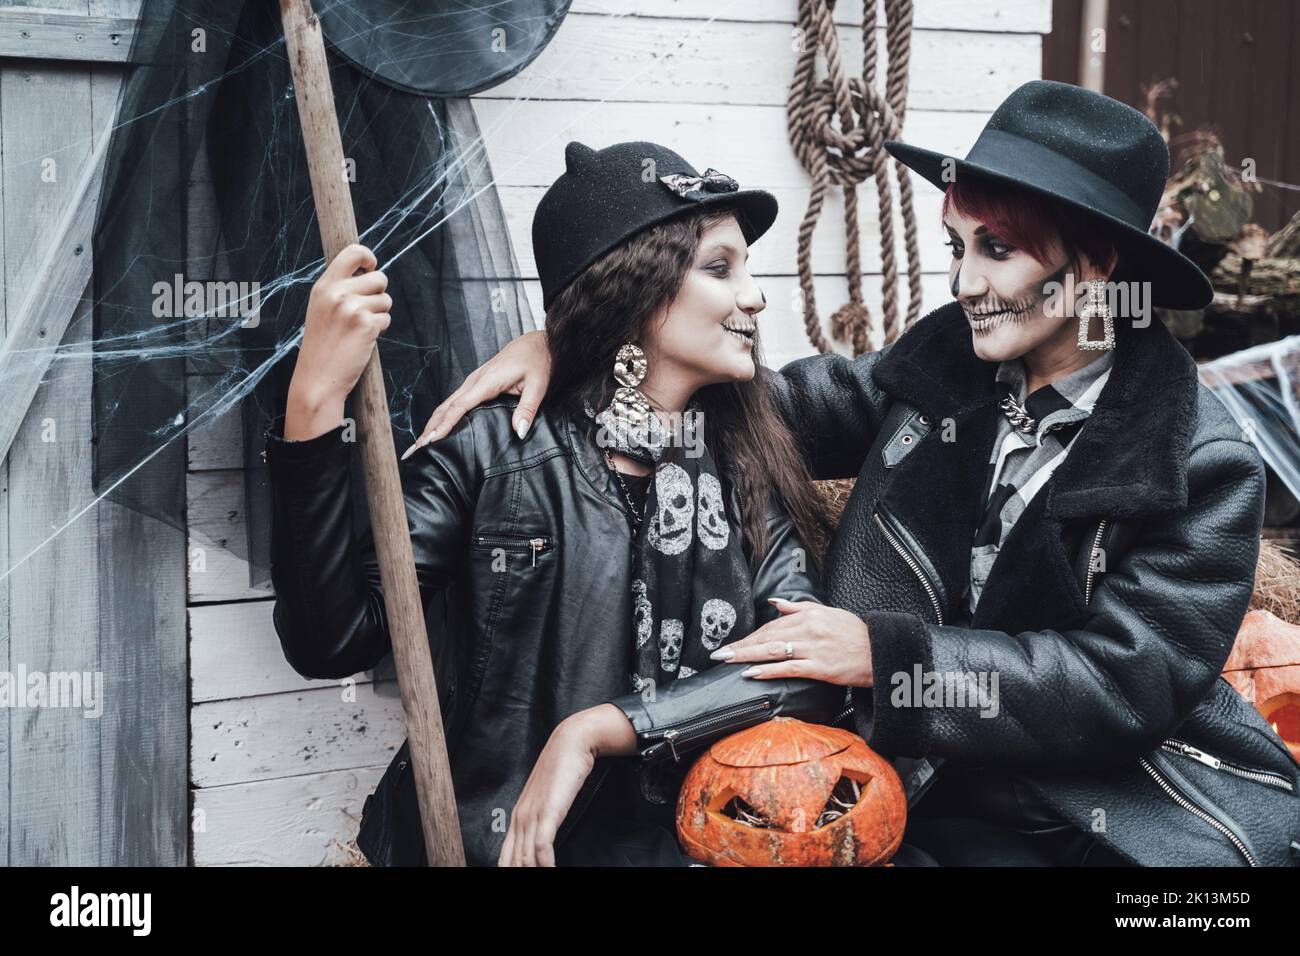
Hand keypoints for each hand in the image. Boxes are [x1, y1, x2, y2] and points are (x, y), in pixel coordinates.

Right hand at [284, 243, 390, 439]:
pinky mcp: (367, 325)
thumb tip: (369, 273)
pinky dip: (379, 329)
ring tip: (359, 329)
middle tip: (364, 312)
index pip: (352, 252)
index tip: (371, 266)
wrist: (318, 379)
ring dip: (379, 314)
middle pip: (379, 278)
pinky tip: (362, 340)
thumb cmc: (323, 346)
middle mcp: (337, 294)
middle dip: (379, 294)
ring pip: (386, 300)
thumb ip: (339, 289)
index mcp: (324, 286)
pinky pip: (386, 318)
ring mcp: (352, 308)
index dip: (368, 256)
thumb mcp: (322, 309)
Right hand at [402, 328, 550, 458]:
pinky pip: (453, 402)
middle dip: (429, 428)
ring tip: (419, 444)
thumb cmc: (538, 362)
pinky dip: (441, 417)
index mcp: (487, 381)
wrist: (537, 344)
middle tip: (415, 450)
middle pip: (445, 407)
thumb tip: (519, 432)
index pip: (459, 406)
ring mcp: (472, 382)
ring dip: (431, 424)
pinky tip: (436, 429)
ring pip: (446, 405)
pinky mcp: (475, 385)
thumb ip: (528, 409)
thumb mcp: (539, 385)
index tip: (430, 441)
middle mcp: (474, 381)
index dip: (444, 425)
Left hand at [498, 704, 634, 866]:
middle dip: (520, 876)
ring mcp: (532, 814)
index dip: (508, 872)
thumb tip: (544, 843)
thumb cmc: (563, 770)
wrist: (571, 743)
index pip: (505, 857)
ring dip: (535, 873)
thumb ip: (543, 819)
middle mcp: (520, 818)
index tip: (515, 880)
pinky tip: (551, 870)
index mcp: (518, 817)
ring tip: (547, 878)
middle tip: (531, 889)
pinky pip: (541, 846)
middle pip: (512, 862)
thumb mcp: (549, 799)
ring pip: (524, 859)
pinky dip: (546, 864)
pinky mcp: (547, 811)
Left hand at [709, 598, 873, 687]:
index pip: (772, 626)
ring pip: (773, 651)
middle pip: (768, 637)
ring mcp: (814, 649)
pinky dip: (768, 670)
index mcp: (809, 615)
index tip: (734, 644)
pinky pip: (788, 669)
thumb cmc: (854, 633)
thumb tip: (775, 603)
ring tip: (728, 661)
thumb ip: (799, 607)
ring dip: (747, 656)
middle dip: (742, 646)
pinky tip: (752, 673)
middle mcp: (809, 629)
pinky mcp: (820, 667)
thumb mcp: (828, 612)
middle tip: (720, 653)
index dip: (751, 636)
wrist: (879, 651)